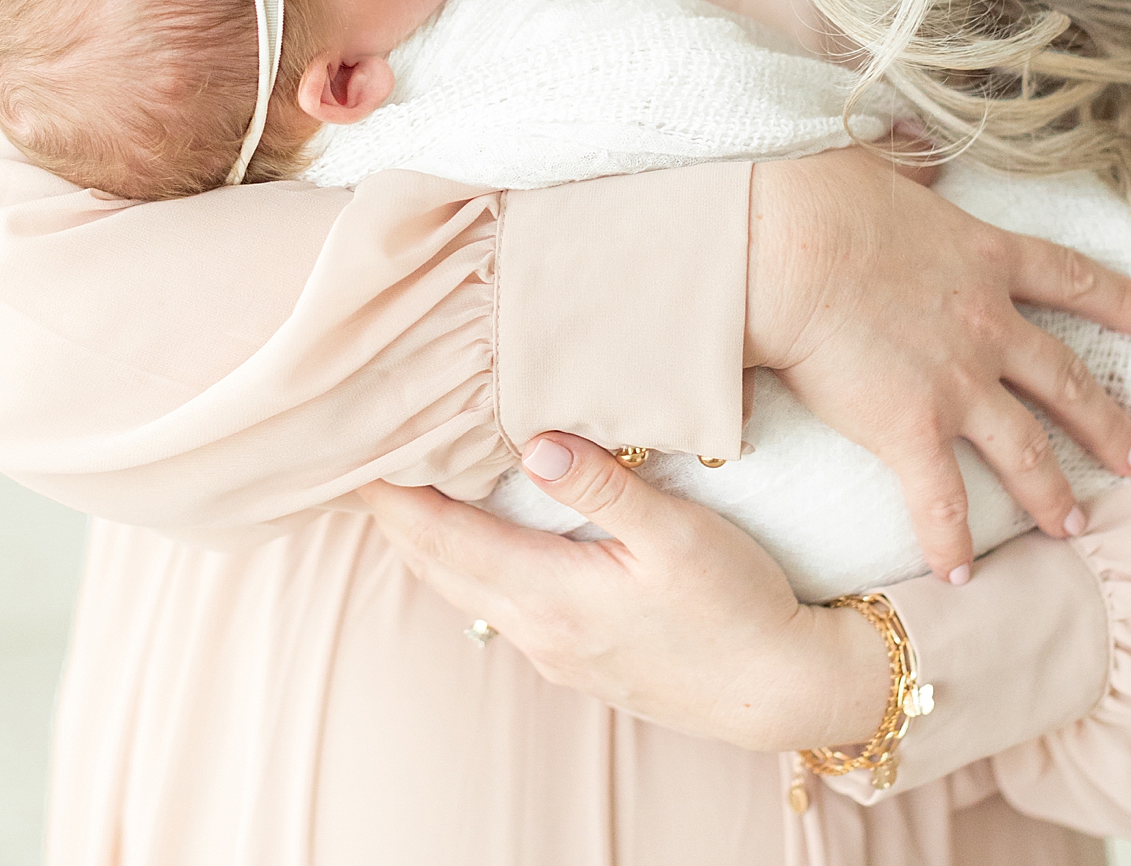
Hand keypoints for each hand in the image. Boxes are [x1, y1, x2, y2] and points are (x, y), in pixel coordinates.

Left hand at [358, 433, 892, 752]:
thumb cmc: (736, 605)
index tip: (348, 448)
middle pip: (437, 564)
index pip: (440, 539)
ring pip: (464, 584)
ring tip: (402, 480)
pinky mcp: (578, 652)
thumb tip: (533, 439)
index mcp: (550, 595)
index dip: (388, 494)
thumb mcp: (677, 533)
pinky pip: (497, 597)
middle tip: (358, 451)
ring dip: (428, 534)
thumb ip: (602, 484)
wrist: (782, 690)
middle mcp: (537, 629)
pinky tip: (479, 526)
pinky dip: (468, 555)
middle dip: (393, 510)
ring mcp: (554, 648)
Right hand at [747, 151, 1130, 582]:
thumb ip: (909, 161)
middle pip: (1066, 379)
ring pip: (1027, 450)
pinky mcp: (912, 429)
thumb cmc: (818, 197)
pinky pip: (941, 502)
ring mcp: (957, 382)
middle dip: (1109, 423)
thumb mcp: (879, 161)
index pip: (1070, 280)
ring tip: (1074, 524)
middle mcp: (988, 325)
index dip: (1120, 302)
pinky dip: (952, 544)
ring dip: (1054, 493)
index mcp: (983, 256)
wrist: (786, 247)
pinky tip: (960, 577)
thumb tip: (914, 147)